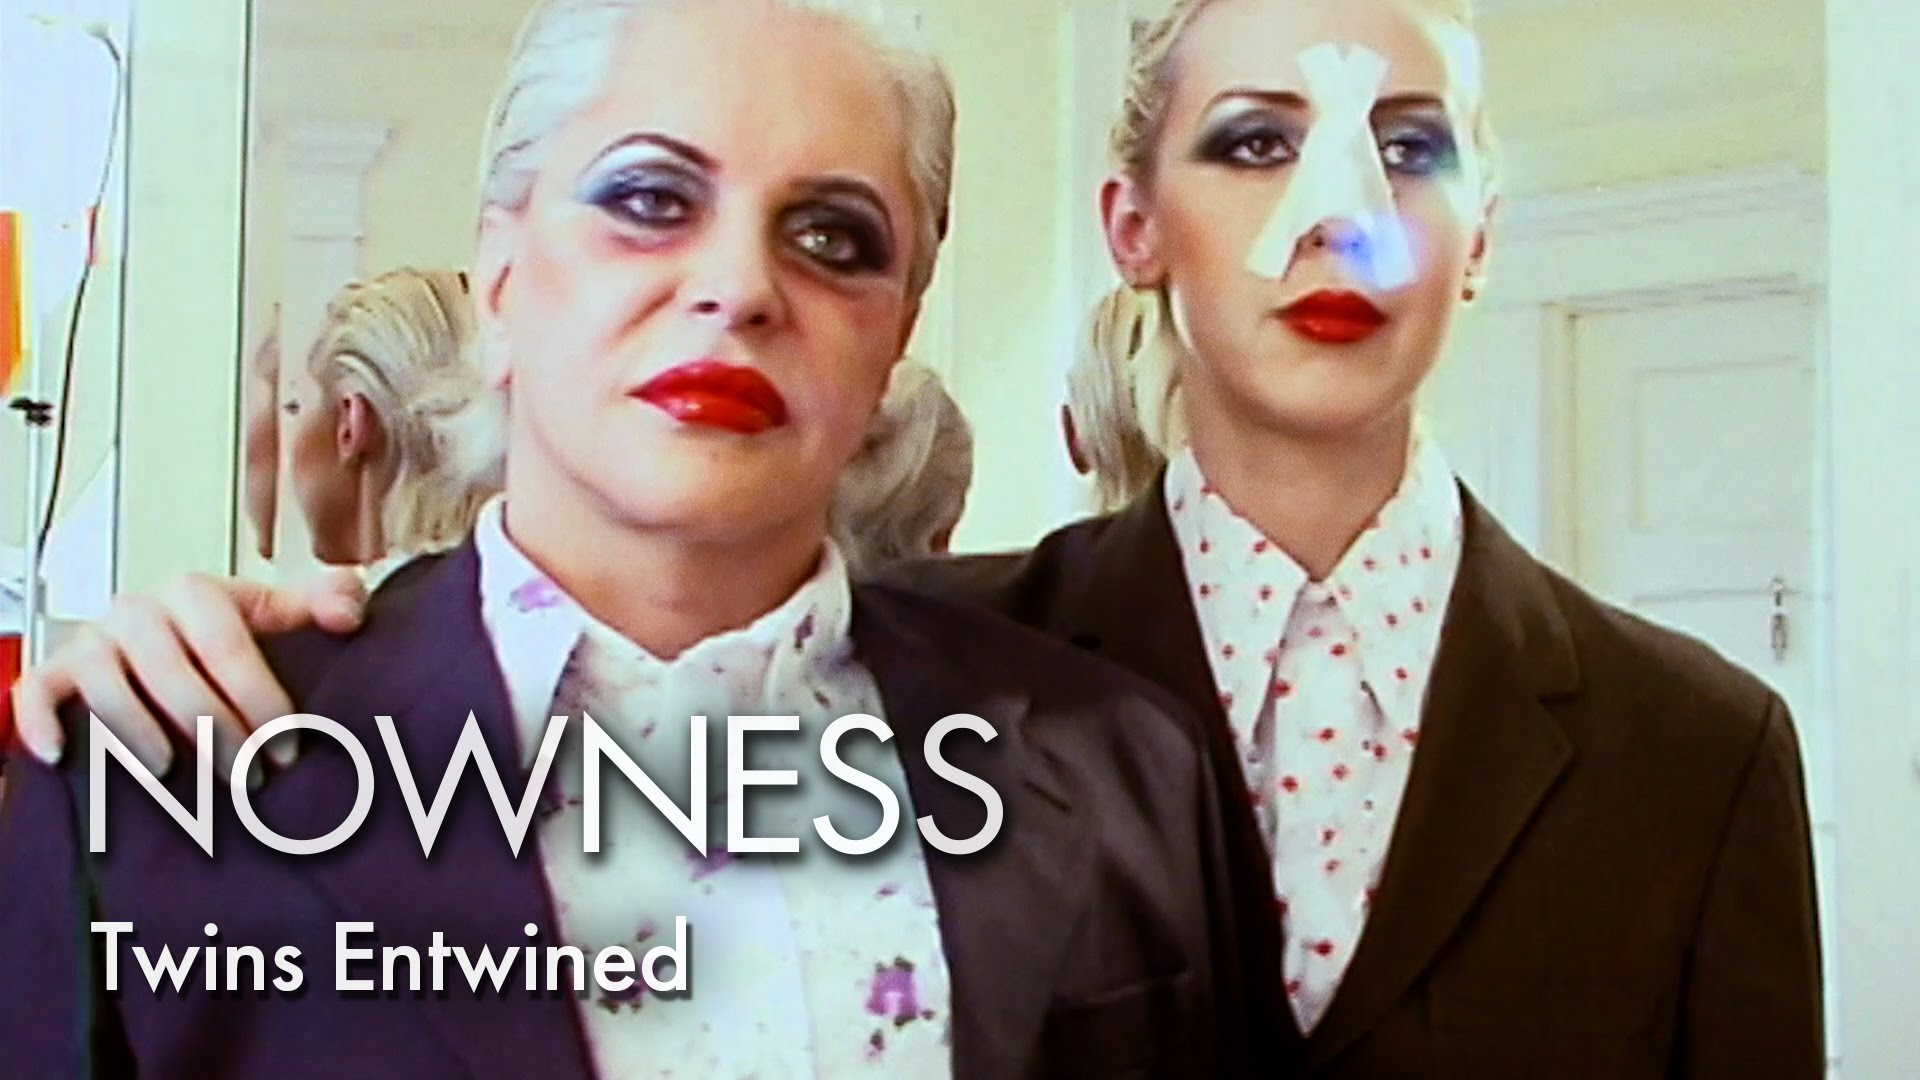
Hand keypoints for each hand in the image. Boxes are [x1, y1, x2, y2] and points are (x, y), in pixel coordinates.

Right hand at [8, 569, 366, 781]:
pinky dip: (40, 722)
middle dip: (214, 730)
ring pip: (107, 684)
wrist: (158, 635)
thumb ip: (322, 603)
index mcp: (195, 592)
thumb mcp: (274, 613)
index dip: (260, 697)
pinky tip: (59, 756)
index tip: (287, 747)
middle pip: (172, 672)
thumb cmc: (219, 633)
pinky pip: (36, 691)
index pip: (228, 644)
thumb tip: (349, 614)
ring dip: (137, 731)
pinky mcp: (53, 672)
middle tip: (246, 778)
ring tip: (170, 774)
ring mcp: (91, 641)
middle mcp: (138, 611)